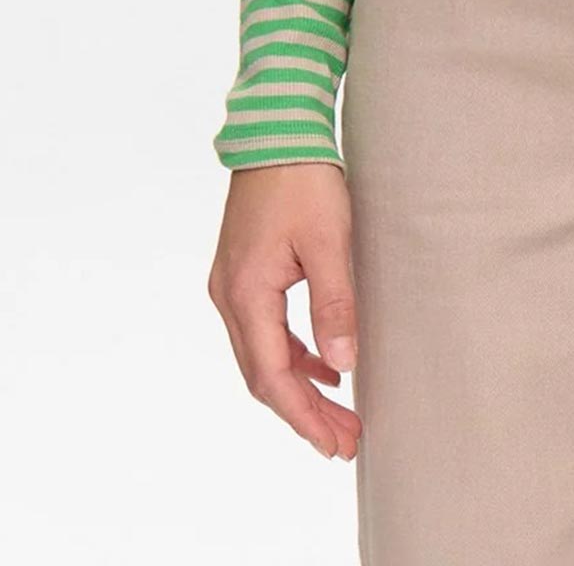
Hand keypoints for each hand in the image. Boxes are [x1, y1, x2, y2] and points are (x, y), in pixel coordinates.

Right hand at [208, 161, 361, 459]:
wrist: (275, 129)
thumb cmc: (303, 178)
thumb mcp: (330, 240)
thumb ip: (335, 303)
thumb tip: (342, 365)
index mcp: (246, 293)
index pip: (273, 376)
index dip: (304, 416)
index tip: (337, 443)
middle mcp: (229, 295)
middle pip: (264, 375)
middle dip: (303, 412)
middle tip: (345, 442)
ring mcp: (232, 283)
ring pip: (263, 355)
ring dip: (298, 386)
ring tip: (338, 415)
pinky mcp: (243, 270)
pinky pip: (265, 329)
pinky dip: (293, 354)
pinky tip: (322, 364)